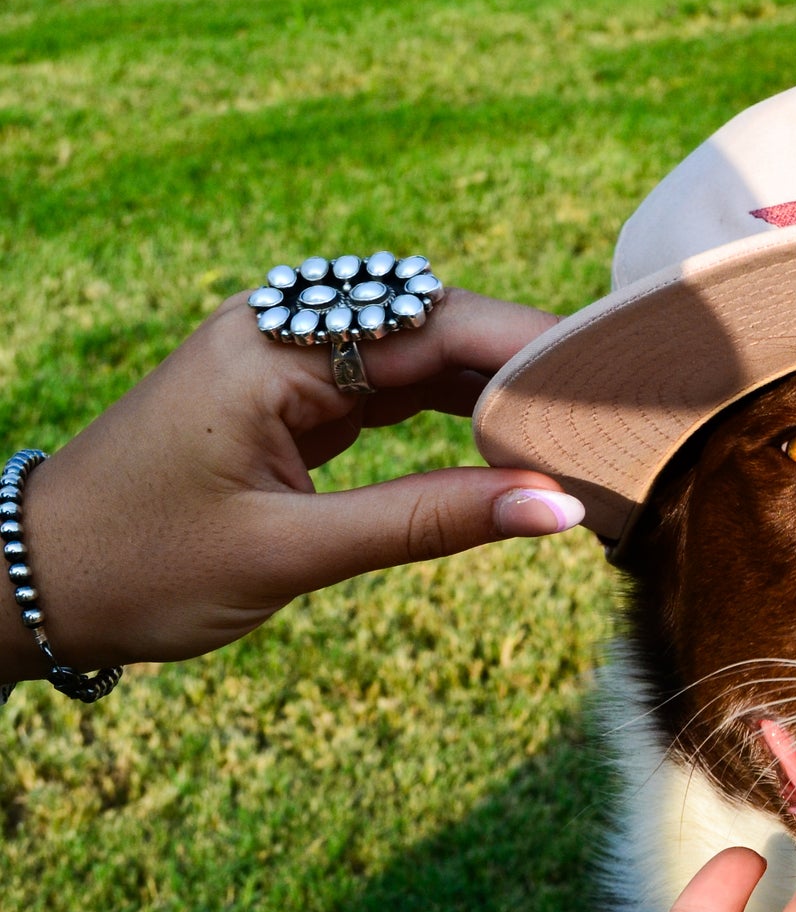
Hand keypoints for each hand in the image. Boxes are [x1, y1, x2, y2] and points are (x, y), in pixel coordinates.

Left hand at [3, 288, 581, 677]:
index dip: (535, 354)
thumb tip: (557, 509)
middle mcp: (282, 334)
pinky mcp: (290, 399)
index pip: (437, 327)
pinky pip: (395, 388)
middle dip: (530, 370)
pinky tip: (513, 445)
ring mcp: (286, 363)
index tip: (620, 385)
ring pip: (424, 357)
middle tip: (620, 415)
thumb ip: (431, 521)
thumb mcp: (291, 553)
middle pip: (440, 327)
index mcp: (273, 350)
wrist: (30, 585)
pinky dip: (456, 415)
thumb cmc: (141, 568)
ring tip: (584, 435)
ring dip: (499, 393)